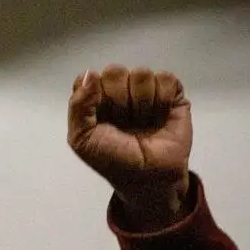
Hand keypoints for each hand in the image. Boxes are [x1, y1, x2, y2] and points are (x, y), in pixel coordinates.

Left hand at [68, 65, 192, 229]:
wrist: (147, 177)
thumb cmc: (113, 160)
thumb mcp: (81, 139)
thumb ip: (78, 106)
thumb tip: (91, 74)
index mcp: (95, 99)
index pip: (90, 77)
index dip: (96, 97)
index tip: (101, 118)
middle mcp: (119, 90)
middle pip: (115, 71)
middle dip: (118, 101)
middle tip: (124, 123)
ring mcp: (145, 90)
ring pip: (141, 74)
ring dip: (141, 104)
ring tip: (142, 123)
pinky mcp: (172, 94)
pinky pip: (165, 78)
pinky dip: (161, 100)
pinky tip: (159, 118)